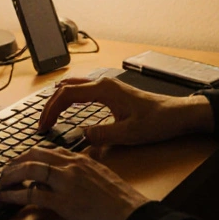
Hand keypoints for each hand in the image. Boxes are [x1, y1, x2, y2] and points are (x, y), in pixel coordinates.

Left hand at [0, 146, 147, 219]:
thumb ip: (87, 165)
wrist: (129, 211)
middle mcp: (71, 166)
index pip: (49, 149)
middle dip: (15, 161)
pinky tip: (5, 198)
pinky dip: (14, 195)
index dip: (30, 154)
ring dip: (10, 175)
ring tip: (1, 183)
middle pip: (35, 154)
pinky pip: (31, 194)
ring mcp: (66, 182)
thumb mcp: (101, 174)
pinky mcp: (63, 201)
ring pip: (29, 169)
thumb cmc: (118, 197)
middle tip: (5, 171)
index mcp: (80, 159)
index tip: (20, 161)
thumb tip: (78, 164)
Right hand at [39, 76, 212, 145]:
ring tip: (49, 117)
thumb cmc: (157, 121)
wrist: (177, 114)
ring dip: (59, 101)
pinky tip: (67, 109)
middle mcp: (104, 83)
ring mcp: (108, 86)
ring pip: (74, 87)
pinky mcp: (112, 92)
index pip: (67, 95)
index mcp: (104, 89)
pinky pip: (84, 91)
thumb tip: (82, 136)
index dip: (51, 110)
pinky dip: (70, 99)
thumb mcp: (129, 133)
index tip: (43, 127)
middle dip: (50, 105)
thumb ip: (102, 135)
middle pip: (67, 89)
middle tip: (41, 125)